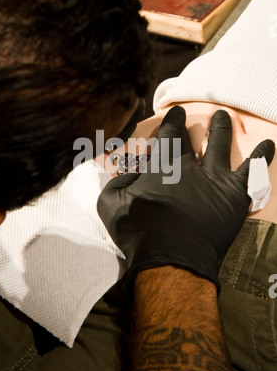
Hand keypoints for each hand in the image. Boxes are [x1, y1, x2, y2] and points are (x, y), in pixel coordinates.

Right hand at [97, 106, 274, 292]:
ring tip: (223, 116)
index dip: (172, 122)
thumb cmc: (138, 231)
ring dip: (221, 129)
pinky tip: (268, 144)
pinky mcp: (233, 195)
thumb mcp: (110, 203)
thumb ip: (120, 180)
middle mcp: (189, 166)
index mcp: (161, 166)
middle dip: (189, 127)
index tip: (175, 114)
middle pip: (190, 140)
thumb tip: (133, 171)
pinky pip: (251, 172)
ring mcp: (214, 179)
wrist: (170, 257)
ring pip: (219, 146)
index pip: (168, 136)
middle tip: (192, 118)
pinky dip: (260, 157)